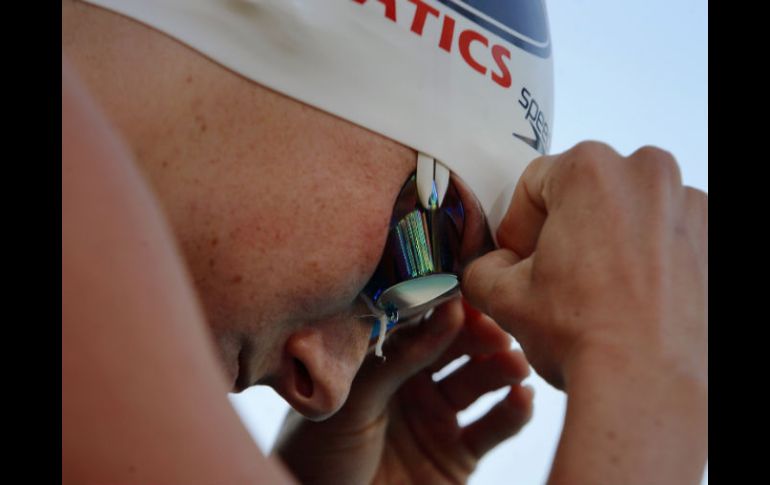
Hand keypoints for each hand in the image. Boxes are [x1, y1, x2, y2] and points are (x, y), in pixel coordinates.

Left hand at [273, 298, 532, 484]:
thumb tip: (448, 307)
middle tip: (498, 331)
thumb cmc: (320, 453)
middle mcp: (412, 383)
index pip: (421, 323)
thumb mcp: (355, 399)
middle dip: (480, 335)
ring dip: (501, 368)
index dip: (446, 308)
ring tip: (515, 363)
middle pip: (457, 347)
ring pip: (480, 381)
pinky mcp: (459, 453)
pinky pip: (494, 427)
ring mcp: (437, 416)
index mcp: (381, 361)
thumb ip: (400, 356)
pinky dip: (513, 411)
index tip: (468, 298)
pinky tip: (522, 398)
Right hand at [462, 142, 706, 389]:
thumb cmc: (584, 336)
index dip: (518, 226)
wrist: (647, 387)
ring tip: (597, 293)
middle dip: (565, 230)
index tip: (518, 259)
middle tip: (555, 277)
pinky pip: (667, 237)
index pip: (534, 184)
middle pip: (586, 192)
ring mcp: (690, 206)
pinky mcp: (713, 241)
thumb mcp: (505, 298)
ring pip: (629, 213)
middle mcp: (648, 174)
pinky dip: (649, 259)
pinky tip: (633, 299)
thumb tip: (489, 266)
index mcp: (590, 171)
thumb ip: (482, 268)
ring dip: (608, 242)